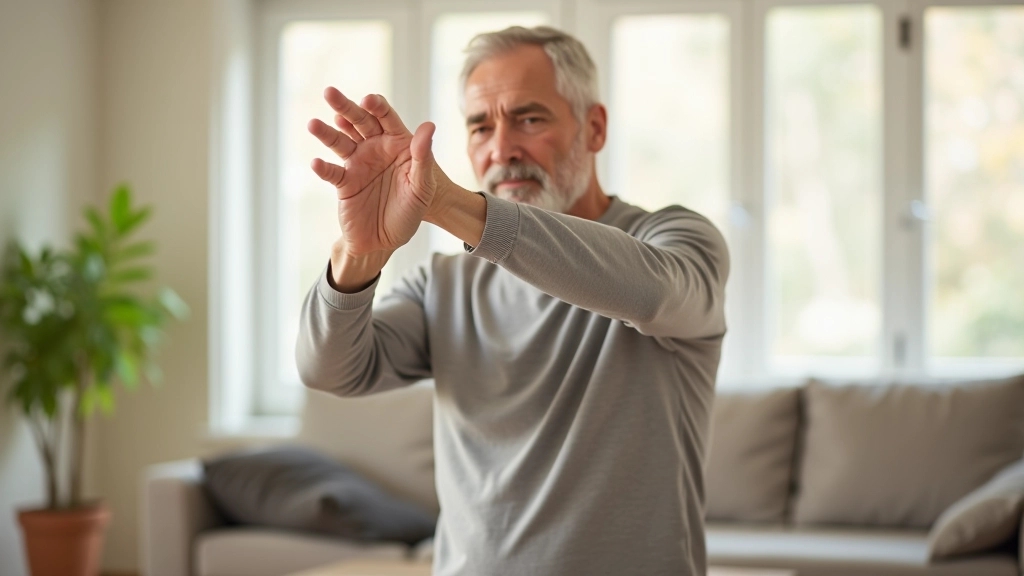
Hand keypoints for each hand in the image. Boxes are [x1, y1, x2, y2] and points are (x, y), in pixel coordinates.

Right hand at [308, 88, 436, 256]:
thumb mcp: (422, 186)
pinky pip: (332, 172)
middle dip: (345, 107)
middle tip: (330, 92)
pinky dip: (323, 168)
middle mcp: (375, 148)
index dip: (377, 106)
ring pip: (339, 142)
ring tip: (313, 124)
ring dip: (326, 133)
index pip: (386, 118)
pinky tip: (316, 163)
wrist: (387, 240)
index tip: (368, 100)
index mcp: (397, 143)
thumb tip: (429, 126)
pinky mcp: (343, 182)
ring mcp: (357, 164)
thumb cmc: (410, 211)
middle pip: (358, 122)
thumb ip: (423, 157)